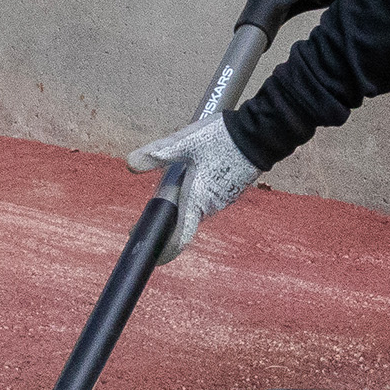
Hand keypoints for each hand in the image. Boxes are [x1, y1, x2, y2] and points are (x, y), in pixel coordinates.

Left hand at [125, 112, 261, 254]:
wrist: (259, 133)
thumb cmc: (221, 139)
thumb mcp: (183, 142)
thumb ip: (157, 154)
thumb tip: (130, 164)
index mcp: (196, 200)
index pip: (180, 238)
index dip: (165, 251)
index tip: (151, 255)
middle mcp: (211, 205)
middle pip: (185, 221)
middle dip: (168, 219)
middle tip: (149, 211)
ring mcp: (223, 199)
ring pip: (196, 207)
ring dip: (183, 202)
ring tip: (170, 187)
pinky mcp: (231, 190)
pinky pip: (208, 198)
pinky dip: (197, 194)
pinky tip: (193, 176)